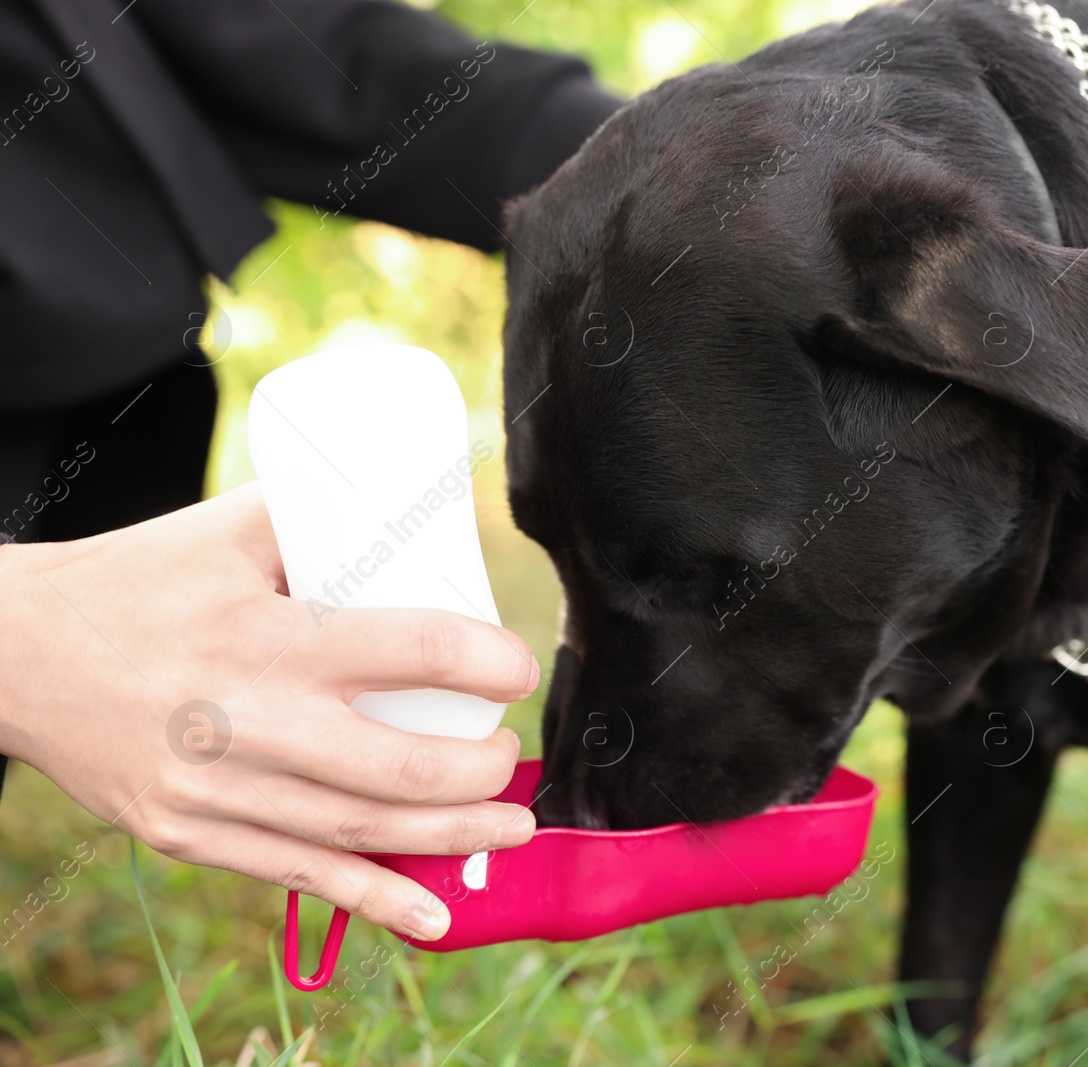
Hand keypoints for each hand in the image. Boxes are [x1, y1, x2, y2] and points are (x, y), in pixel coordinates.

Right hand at [0, 483, 539, 940]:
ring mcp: (216, 791)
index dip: (488, 664)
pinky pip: (298, 876)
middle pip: (400, 770)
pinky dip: (374, 900)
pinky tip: (432, 916)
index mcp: (269, 634)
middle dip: (481, 772)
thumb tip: (415, 510)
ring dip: (453, 838)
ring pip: (359, 832)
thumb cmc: (137, 580)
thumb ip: (322, 519)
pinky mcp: (188, 833)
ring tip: (512, 826)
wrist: (15, 653)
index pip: (415, 651)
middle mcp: (248, 720)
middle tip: (511, 756)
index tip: (517, 670)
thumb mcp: (231, 530)